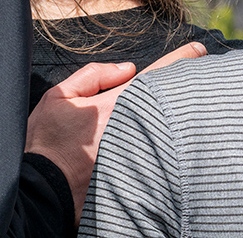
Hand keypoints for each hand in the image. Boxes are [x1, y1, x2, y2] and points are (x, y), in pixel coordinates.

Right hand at [24, 41, 206, 220]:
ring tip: (183, 105)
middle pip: (168, 102)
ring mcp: (138, 153)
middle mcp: (131, 128)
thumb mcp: (59, 97)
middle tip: (197, 75)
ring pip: (166, 127)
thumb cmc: (47, 144)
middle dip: (183, 88)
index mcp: (115, 105)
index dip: (181, 59)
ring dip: (175, 116)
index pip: (156, 75)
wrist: (43, 192)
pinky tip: (169, 137)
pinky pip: (158, 151)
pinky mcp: (138, 175)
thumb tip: (126, 69)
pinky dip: (166, 141)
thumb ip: (93, 75)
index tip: (200, 50)